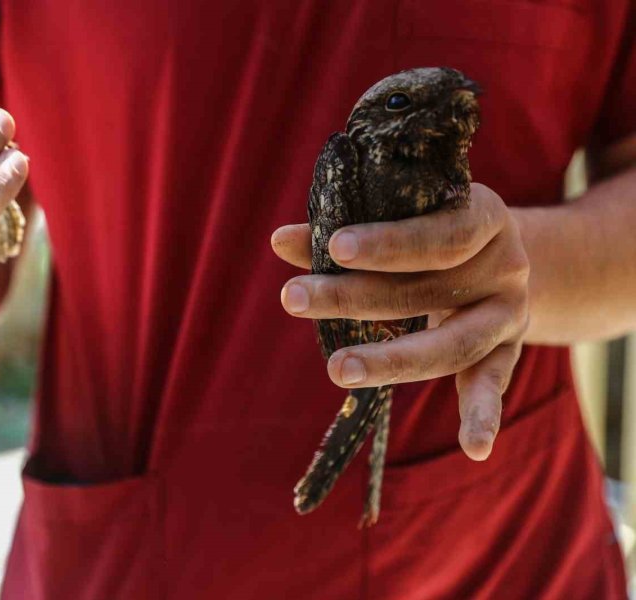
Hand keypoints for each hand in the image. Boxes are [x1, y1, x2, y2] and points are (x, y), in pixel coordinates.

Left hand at [271, 183, 529, 460]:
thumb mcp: (403, 218)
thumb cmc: (432, 227)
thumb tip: (281, 241)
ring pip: (452, 345)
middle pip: (429, 291)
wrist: (499, 251)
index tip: (333, 247)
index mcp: (483, 216)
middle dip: (355, 297)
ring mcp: (508, 313)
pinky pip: (493, 385)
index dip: (388, 243)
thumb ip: (347, 231)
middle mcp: (504, 266)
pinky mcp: (506, 351)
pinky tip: (474, 450)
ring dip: (390, 360)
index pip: (438, 233)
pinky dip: (484, 416)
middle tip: (293, 298)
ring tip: (336, 368)